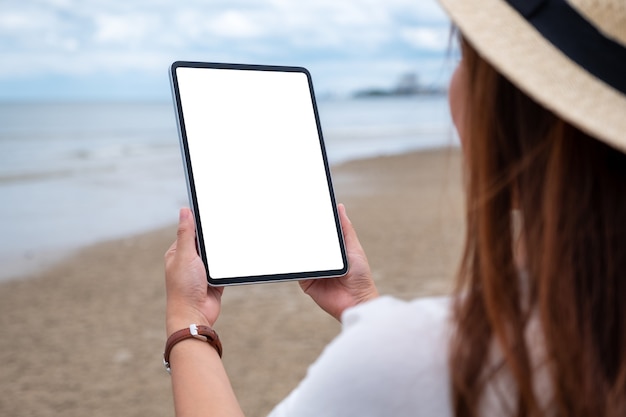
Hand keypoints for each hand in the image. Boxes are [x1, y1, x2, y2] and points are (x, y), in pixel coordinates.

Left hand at [164, 207, 223, 336]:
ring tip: (229, 245)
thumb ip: (186, 233)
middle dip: (214, 238)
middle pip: (205, 242)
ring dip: (221, 253)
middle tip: (226, 226)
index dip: (200, 222)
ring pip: (216, 255)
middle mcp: (189, 260)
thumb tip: (184, 210)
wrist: (195, 314)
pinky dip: (227, 265)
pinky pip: (223, 267)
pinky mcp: (214, 280)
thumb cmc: (184, 287)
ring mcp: (202, 271)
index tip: (211, 211)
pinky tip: (232, 259)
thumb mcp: (185, 255)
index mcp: (178, 252)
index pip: (190, 231)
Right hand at [299, 204, 377, 320]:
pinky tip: (292, 253)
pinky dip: (294, 263)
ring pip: (300, 255)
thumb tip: (340, 207)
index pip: (319, 233)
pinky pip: (297, 270)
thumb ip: (345, 229)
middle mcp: (321, 259)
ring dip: (295, 247)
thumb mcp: (353, 247)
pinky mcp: (306, 282)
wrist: (356, 301)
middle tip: (292, 218)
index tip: (304, 209)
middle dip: (300, 233)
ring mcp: (313, 270)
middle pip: (307, 243)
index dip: (312, 223)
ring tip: (288, 234)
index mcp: (332, 250)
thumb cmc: (360, 276)